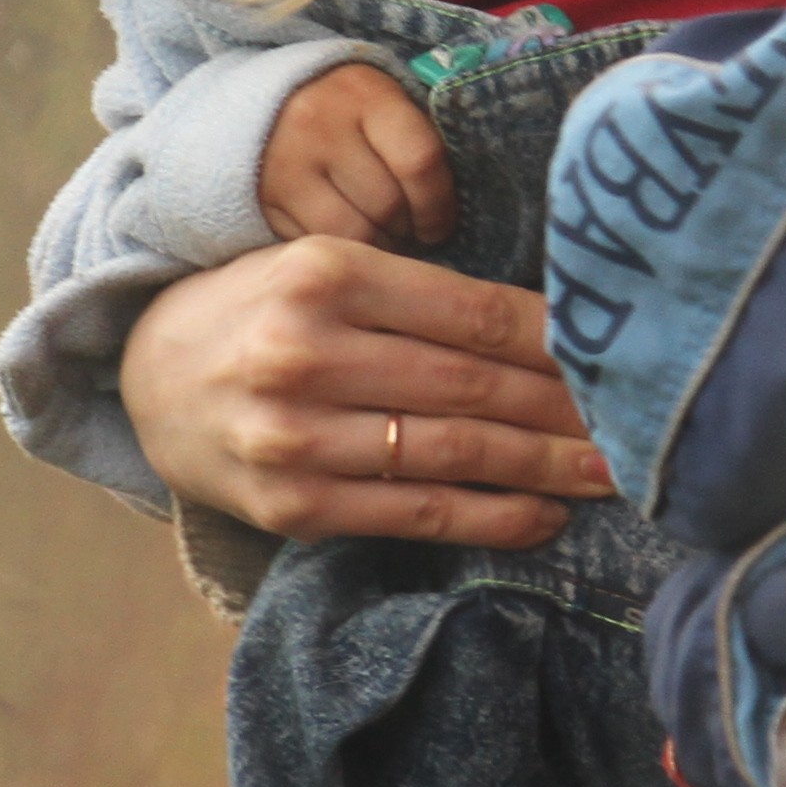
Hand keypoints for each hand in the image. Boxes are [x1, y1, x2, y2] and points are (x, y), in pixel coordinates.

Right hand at [115, 235, 612, 546]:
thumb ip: (419, 293)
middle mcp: (306, 354)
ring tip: (609, 474)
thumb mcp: (325, 268)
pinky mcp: (292, 506)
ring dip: (546, 469)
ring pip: (453, 454)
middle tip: (638, 424)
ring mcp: (295, 437)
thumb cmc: (259, 311)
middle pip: (472, 385)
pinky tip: (543, 516)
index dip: (557, 343)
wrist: (147, 379)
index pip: (472, 313)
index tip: (619, 357)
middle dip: (566, 410)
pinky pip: (414, 514)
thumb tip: (552, 329)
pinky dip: (491, 518)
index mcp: (325, 275)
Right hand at [255, 62, 454, 248]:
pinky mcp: (266, 198)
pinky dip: (341, 251)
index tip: (441, 224)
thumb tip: (451, 217)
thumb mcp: (383, 107)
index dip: (439, 205)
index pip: (421, 160)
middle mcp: (321, 124)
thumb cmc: (346, 113)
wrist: (261, 103)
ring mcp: (288, 163)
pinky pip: (319, 244)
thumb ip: (415, 145)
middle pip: (388, 204)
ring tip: (382, 240)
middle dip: (409, 230)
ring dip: (378, 249)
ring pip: (354, 233)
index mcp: (366, 94)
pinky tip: (347, 242)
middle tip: (412, 236)